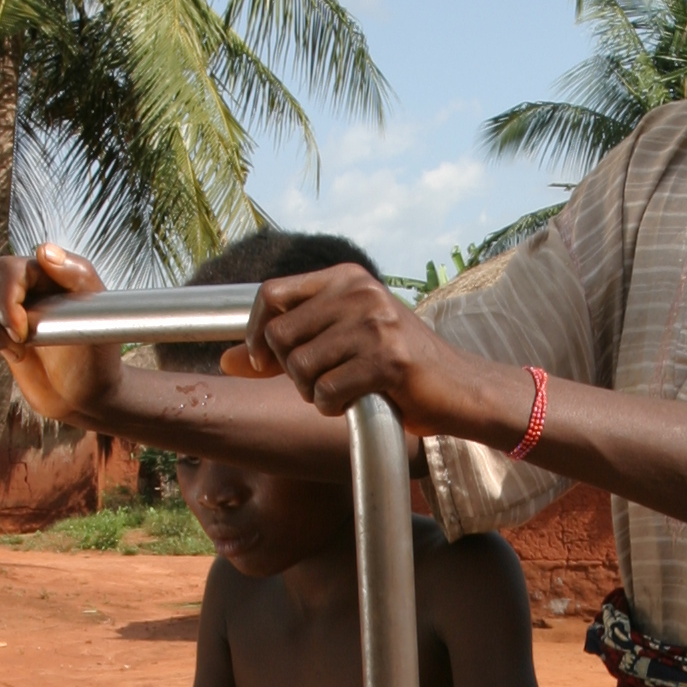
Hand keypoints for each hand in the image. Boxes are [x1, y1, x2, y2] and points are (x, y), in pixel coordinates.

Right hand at [0, 240, 115, 426]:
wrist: (82, 393)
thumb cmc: (95, 356)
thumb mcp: (98, 316)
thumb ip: (77, 276)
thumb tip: (43, 250)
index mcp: (45, 271)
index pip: (6, 268)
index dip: (5, 302)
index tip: (22, 334)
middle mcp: (20, 280)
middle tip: (16, 350)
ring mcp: (0, 298)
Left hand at [245, 265, 529, 439]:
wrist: (461, 389)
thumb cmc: (396, 369)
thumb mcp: (340, 343)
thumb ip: (283, 349)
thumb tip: (225, 361)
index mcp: (347, 278)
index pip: (271, 294)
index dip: (254, 333)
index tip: (262, 360)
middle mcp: (360, 292)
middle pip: (280, 337)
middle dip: (290, 372)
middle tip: (320, 382)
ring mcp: (375, 325)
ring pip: (300, 368)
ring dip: (314, 393)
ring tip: (345, 391)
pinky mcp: (388, 361)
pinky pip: (327, 393)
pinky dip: (334, 408)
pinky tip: (358, 403)